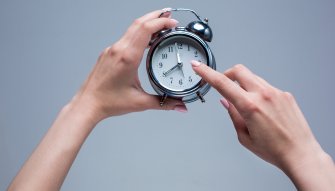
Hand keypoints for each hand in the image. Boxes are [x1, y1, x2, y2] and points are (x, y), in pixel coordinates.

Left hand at [72, 9, 186, 121]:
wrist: (88, 103)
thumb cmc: (108, 101)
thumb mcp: (140, 102)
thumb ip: (164, 103)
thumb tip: (179, 106)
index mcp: (127, 58)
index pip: (146, 29)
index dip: (161, 22)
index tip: (173, 23)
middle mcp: (118, 50)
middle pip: (139, 23)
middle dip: (156, 16)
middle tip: (169, 15)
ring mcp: (112, 50)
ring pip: (131, 28)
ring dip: (146, 23)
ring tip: (160, 25)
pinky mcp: (108, 53)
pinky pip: (125, 37)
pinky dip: (138, 33)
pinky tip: (145, 40)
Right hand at [191, 61, 334, 189]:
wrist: (300, 153)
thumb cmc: (274, 150)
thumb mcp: (244, 137)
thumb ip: (233, 115)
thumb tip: (226, 102)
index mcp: (250, 106)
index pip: (222, 84)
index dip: (207, 73)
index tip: (198, 67)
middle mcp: (264, 95)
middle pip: (239, 71)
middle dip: (227, 74)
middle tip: (224, 85)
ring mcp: (276, 93)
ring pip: (253, 78)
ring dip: (243, 85)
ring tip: (247, 104)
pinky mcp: (285, 95)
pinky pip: (266, 86)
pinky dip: (258, 92)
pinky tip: (262, 109)